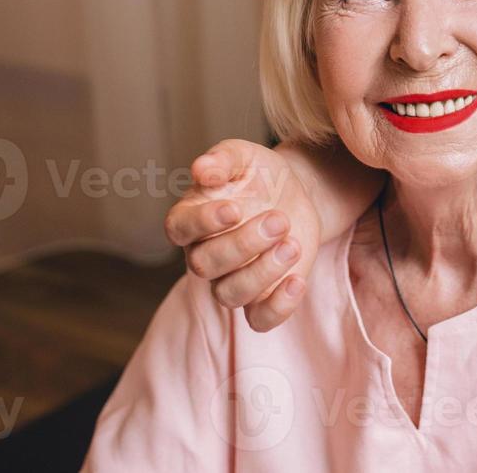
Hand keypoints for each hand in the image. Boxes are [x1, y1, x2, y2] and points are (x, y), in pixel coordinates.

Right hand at [164, 139, 321, 331]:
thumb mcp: (244, 156)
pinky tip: (298, 281)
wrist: (295, 194)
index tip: (234, 209)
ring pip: (229, 294)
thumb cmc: (260, 174)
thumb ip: (222, 159)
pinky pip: (259, 320)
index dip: (202, 223)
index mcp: (191, 218)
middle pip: (205, 265)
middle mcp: (204, 254)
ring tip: (292, 243)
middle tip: (280, 219)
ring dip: (262, 272)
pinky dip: (278, 307)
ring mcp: (231, 279)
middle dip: (244, 244)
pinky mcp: (261, 297)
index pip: (179, 228)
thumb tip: (201, 169)